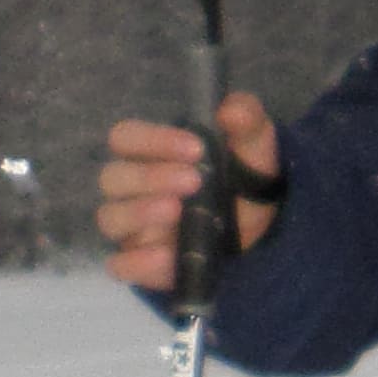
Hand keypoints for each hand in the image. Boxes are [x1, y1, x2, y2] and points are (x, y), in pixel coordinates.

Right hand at [97, 95, 282, 291]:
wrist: (266, 219)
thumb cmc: (246, 172)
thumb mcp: (253, 141)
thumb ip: (246, 119)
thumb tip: (230, 111)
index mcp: (150, 153)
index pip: (126, 138)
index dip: (152, 140)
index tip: (195, 148)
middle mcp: (133, 189)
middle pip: (113, 178)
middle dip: (150, 177)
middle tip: (193, 181)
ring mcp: (135, 227)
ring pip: (110, 218)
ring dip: (139, 213)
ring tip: (176, 211)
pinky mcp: (145, 263)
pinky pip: (122, 265)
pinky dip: (137, 262)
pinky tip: (165, 255)